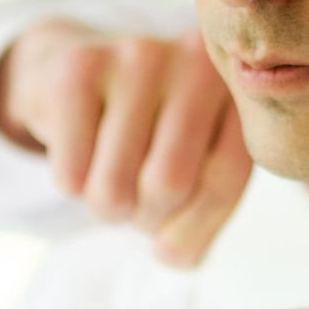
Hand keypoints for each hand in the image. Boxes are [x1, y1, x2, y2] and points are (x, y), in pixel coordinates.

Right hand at [0, 21, 251, 265]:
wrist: (76, 71)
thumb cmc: (148, 129)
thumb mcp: (196, 161)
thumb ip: (204, 210)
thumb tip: (174, 253)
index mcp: (237, 89)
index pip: (224, 180)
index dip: (195, 227)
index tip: (173, 233)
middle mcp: (196, 61)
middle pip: (168, 184)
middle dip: (145, 217)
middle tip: (138, 207)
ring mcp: (137, 56)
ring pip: (115, 187)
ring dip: (106, 208)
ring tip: (110, 181)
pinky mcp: (79, 67)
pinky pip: (71, 174)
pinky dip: (71, 184)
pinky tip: (80, 152)